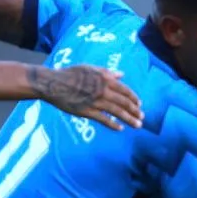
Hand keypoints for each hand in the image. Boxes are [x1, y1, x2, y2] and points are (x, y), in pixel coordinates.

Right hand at [27, 65, 142, 129]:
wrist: (54, 83)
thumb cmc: (71, 73)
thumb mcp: (91, 68)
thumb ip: (108, 72)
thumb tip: (121, 74)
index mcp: (105, 78)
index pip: (125, 90)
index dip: (134, 98)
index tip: (139, 104)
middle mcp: (103, 90)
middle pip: (124, 102)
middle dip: (135, 111)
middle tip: (142, 117)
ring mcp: (96, 101)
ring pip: (117, 112)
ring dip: (129, 119)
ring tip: (137, 125)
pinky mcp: (87, 111)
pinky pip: (103, 119)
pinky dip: (113, 124)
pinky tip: (120, 128)